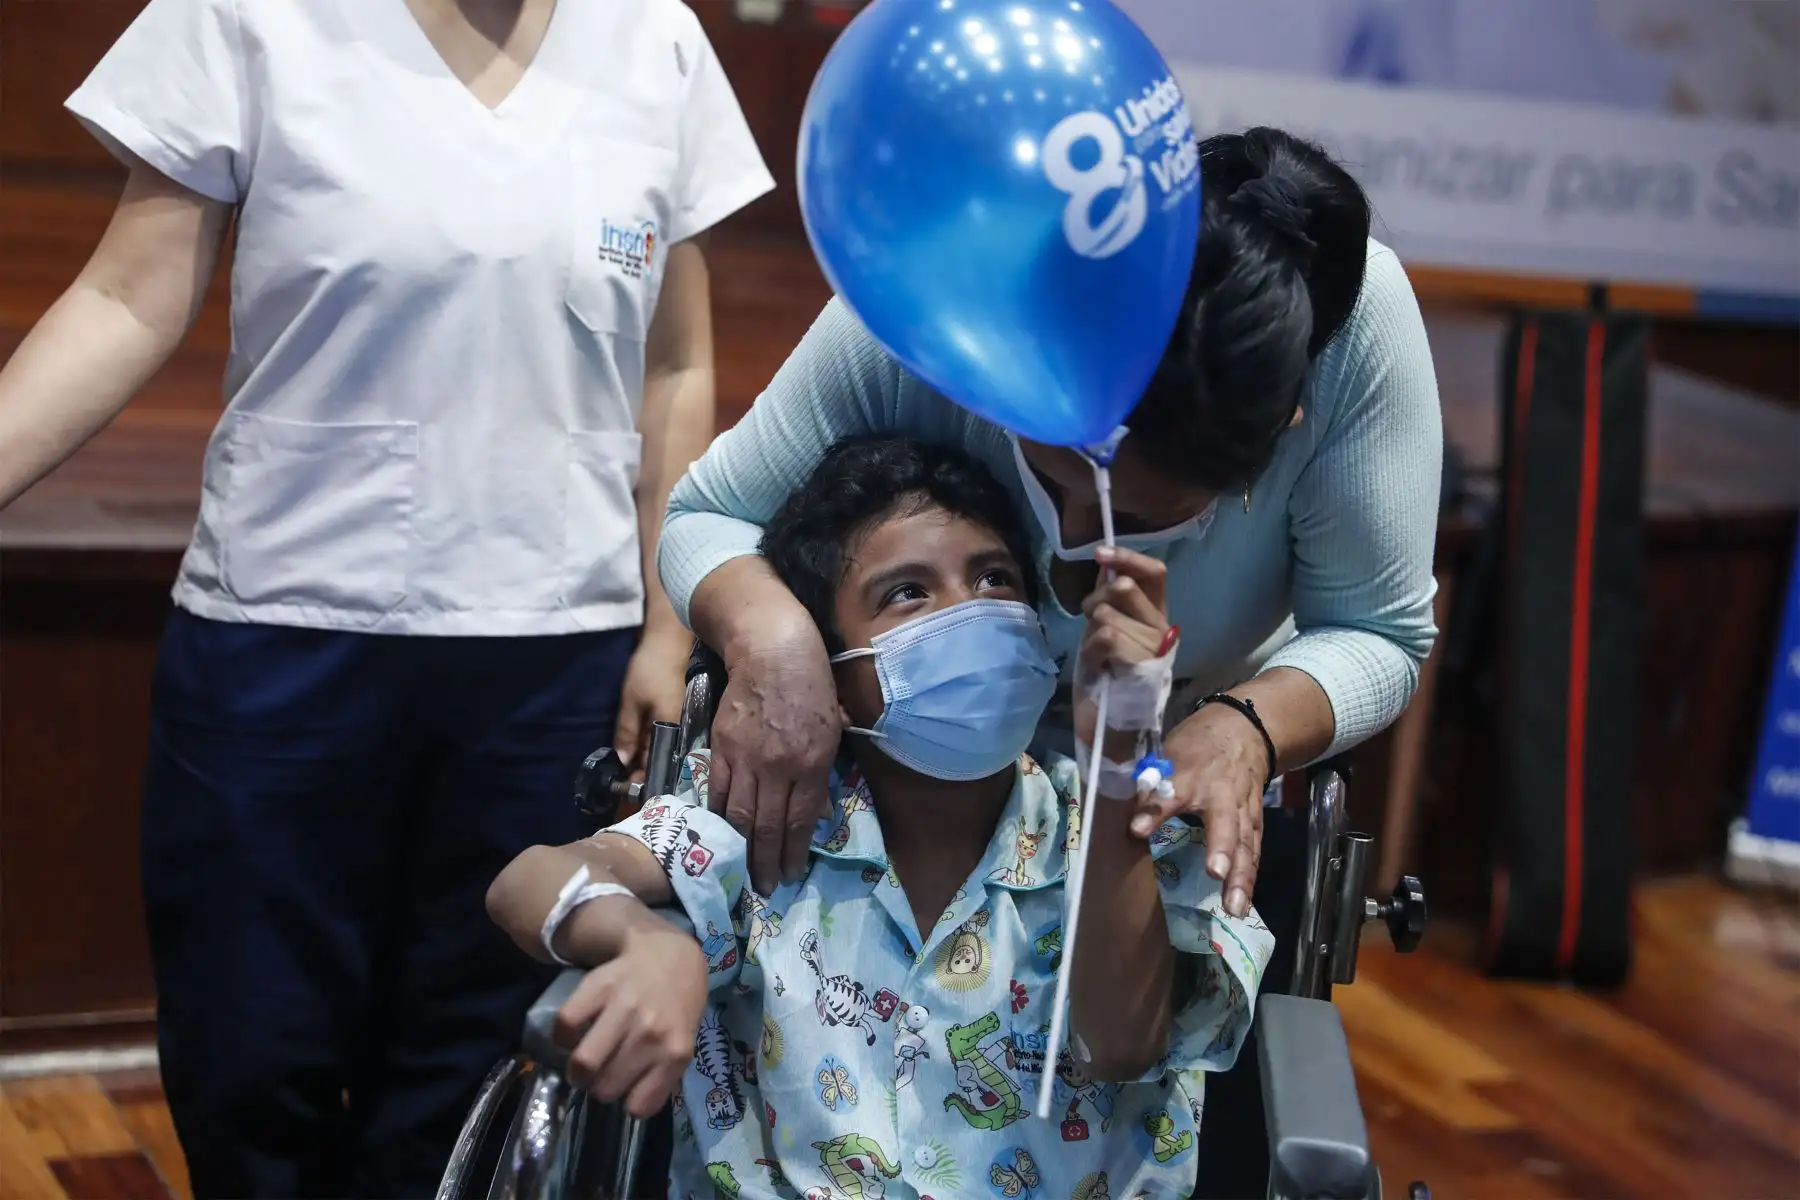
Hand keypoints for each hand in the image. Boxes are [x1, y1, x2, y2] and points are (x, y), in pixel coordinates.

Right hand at [555, 912, 707, 1116]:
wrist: (669, 954)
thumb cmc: (676, 1006)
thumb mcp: (684, 1043)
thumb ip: (664, 1075)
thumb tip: (635, 1105)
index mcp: (675, 1052)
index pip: (639, 1106)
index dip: (628, 1101)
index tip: (627, 1088)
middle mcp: (651, 1032)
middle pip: (606, 1088)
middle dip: (600, 1086)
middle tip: (603, 1072)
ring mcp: (624, 1007)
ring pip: (583, 1063)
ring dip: (578, 1070)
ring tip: (586, 1061)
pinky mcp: (598, 986)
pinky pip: (565, 1025)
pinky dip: (563, 1036)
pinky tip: (575, 1034)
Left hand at [613, 626, 691, 778]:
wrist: (669, 641)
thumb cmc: (651, 671)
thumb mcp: (632, 701)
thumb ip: (627, 733)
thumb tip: (623, 762)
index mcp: (672, 730)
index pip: (657, 764)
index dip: (642, 779)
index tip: (626, 791)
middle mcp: (680, 730)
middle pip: (662, 759)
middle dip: (644, 773)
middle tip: (624, 786)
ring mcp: (679, 721)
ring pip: (662, 748)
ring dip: (646, 759)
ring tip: (629, 771)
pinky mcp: (675, 713)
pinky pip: (663, 736)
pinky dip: (651, 744)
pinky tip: (639, 749)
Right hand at [710, 617, 839, 892]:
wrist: (772, 653)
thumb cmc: (811, 690)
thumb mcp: (830, 734)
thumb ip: (820, 777)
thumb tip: (814, 816)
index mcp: (810, 763)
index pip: (798, 820)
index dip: (792, 853)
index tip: (789, 875)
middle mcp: (777, 766)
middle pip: (767, 825)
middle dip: (765, 862)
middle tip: (764, 889)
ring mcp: (746, 757)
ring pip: (739, 814)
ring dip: (741, 849)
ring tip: (743, 872)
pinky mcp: (721, 747)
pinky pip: (717, 791)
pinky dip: (719, 818)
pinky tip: (721, 836)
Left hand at [1072, 546, 1170, 755]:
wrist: (1109, 726)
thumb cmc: (1106, 678)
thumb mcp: (1106, 630)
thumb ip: (1110, 599)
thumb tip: (1105, 562)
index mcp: (1157, 616)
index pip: (1155, 573)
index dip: (1127, 557)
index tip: (1100, 554)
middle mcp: (1162, 629)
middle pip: (1123, 587)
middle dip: (1095, 600)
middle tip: (1090, 624)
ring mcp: (1154, 648)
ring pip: (1108, 614)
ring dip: (1090, 632)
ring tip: (1096, 655)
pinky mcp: (1141, 665)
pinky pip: (1106, 637)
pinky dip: (1091, 650)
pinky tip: (1097, 666)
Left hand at [1137, 704, 1267, 916]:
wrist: (1244, 732)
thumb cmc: (1196, 747)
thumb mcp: (1167, 753)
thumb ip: (1147, 783)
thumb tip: (1113, 808)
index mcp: (1190, 774)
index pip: (1169, 793)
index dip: (1153, 811)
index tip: (1136, 830)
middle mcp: (1221, 794)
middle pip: (1223, 822)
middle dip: (1220, 847)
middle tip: (1215, 873)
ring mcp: (1242, 809)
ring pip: (1245, 843)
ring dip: (1241, 877)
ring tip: (1234, 908)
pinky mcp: (1255, 823)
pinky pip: (1253, 852)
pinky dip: (1249, 878)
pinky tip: (1242, 904)